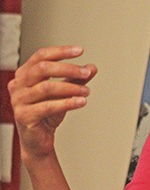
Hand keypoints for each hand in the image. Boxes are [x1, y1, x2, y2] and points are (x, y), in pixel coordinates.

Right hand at [8, 46, 97, 161]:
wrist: (39, 139)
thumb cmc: (48, 113)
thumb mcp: (65, 92)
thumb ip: (77, 79)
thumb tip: (92, 67)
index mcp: (25, 74)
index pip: (41, 55)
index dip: (61, 51)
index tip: (80, 50)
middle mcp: (18, 85)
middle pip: (43, 68)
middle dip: (68, 69)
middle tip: (86, 72)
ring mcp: (18, 101)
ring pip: (46, 87)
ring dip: (71, 87)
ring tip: (86, 91)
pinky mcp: (24, 116)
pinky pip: (48, 106)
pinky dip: (67, 103)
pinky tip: (81, 102)